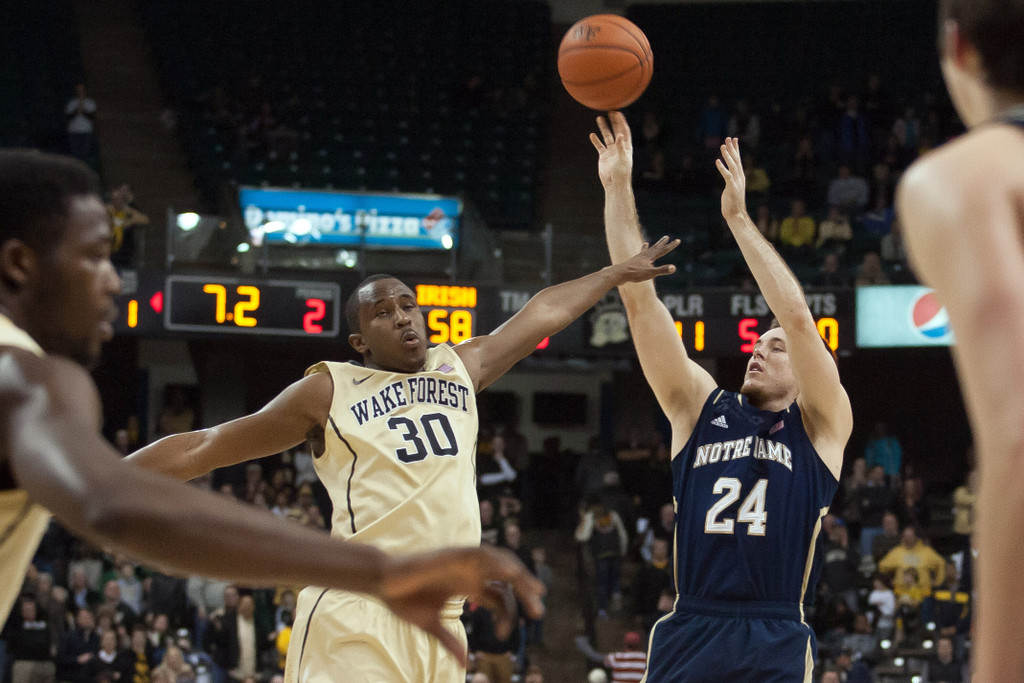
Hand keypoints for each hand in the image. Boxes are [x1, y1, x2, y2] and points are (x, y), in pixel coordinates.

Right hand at [378, 545, 544, 667]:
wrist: (382, 583)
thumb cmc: (404, 600)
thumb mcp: (430, 626)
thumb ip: (449, 641)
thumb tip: (465, 665)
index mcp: (467, 587)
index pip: (498, 596)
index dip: (508, 613)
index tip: (506, 634)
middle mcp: (469, 573)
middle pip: (505, 579)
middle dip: (525, 592)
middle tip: (539, 611)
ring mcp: (462, 562)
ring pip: (498, 564)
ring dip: (518, 574)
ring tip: (535, 590)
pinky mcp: (452, 554)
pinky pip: (480, 553)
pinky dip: (496, 560)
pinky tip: (510, 572)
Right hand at [590, 111, 632, 188]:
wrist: (614, 184)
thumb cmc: (621, 173)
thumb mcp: (622, 159)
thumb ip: (620, 147)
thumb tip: (620, 135)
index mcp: (626, 147)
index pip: (624, 131)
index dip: (622, 122)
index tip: (618, 113)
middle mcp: (619, 147)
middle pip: (616, 131)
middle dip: (614, 121)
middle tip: (610, 111)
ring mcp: (611, 151)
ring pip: (607, 137)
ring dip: (603, 128)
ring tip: (599, 118)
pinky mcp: (603, 156)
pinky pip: (599, 146)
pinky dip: (596, 140)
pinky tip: (592, 135)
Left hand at [609, 236, 679, 284]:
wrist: (618, 274)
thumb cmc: (635, 274)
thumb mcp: (650, 273)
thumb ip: (662, 270)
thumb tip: (674, 268)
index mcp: (649, 257)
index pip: (663, 250)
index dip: (671, 246)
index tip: (678, 240)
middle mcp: (643, 255)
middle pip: (654, 248)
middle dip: (661, 243)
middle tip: (666, 237)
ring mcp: (636, 259)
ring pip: (644, 252)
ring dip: (648, 248)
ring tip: (646, 243)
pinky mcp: (631, 264)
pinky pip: (636, 258)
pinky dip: (637, 257)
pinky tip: (636, 258)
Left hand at [715, 137, 747, 219]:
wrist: (736, 214)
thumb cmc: (733, 203)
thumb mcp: (733, 189)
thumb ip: (732, 181)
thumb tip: (729, 177)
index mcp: (740, 177)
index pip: (738, 160)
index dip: (736, 149)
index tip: (734, 139)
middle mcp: (740, 178)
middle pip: (736, 160)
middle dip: (732, 148)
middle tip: (728, 138)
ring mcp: (737, 182)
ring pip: (732, 165)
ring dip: (727, 155)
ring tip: (722, 146)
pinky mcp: (732, 188)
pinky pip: (727, 175)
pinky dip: (722, 168)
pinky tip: (717, 161)